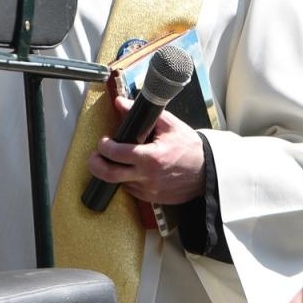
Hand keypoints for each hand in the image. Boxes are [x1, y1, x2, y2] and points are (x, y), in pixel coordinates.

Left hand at [86, 94, 205, 204]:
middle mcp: (148, 177)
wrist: (207, 171)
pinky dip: (128, 180)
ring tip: (118, 161)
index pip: (116, 154)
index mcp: (151, 157)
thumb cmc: (189, 146)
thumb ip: (141, 114)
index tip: (104, 141)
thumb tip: (120, 102)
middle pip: (109, 175)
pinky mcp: (152, 199)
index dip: (104, 146)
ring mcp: (149, 190)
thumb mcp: (168, 124)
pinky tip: (133, 170)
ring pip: (120, 183)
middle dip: (96, 165)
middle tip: (95, 157)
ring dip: (115, 172)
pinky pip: (132, 191)